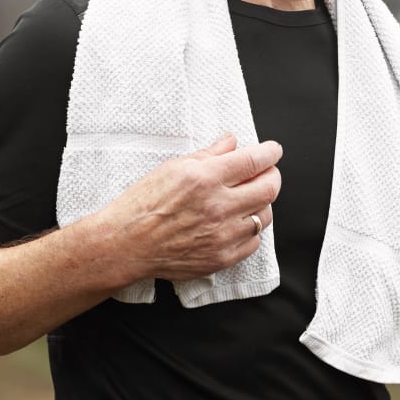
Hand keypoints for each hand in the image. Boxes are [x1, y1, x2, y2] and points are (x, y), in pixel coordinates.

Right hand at [106, 133, 281, 281]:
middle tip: (267, 172)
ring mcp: (222, 235)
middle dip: (273, 176)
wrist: (126, 244)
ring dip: (261, 204)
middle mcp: (218, 207)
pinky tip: (237, 222)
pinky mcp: (221, 258)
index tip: (273, 151)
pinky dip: (250, 230)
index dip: (270, 153)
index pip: (254, 161)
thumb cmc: (143, 204)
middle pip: (269, 188)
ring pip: (264, 216)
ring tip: (248, 198)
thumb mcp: (173, 168)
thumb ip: (208, 154)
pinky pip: (253, 242)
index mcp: (205, 179)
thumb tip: (231, 142)